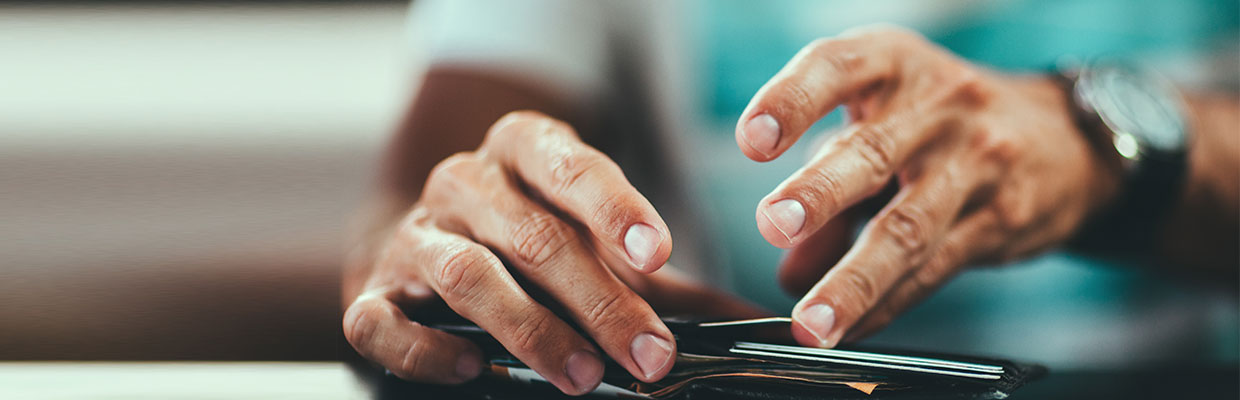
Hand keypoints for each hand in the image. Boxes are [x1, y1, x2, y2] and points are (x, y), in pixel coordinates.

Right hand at [343, 111, 678, 394]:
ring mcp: (415, 235)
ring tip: (582, 375)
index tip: (660, 251)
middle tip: (649, 354)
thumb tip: (760, 327)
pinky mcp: (372, 292)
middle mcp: (465, 182)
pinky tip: (472, 368)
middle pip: (532, 234)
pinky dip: (426, 348)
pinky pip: (383, 321)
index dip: (615, 207)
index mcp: (524, 150)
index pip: (570, 165)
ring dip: (530, 329)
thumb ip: (673, 284)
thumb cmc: (531, 242)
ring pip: (466, 275)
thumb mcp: (600, 245)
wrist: (427, 244)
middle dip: (599, 299)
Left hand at [735, 25, 1119, 347]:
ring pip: (909, 225)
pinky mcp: (1003, 218)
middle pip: (874, 151)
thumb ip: (827, 182)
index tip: (752, 141)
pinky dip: (888, 303)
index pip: (838, 68)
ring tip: (811, 317)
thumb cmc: (940, 123)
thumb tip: (788, 269)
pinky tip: (853, 327)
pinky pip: (936, 267)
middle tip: (774, 223)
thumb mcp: (881, 124)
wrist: (1063, 138)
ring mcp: (978, 161)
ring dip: (854, 278)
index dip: (792, 101)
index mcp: (894, 63)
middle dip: (820, 190)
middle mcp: (939, 105)